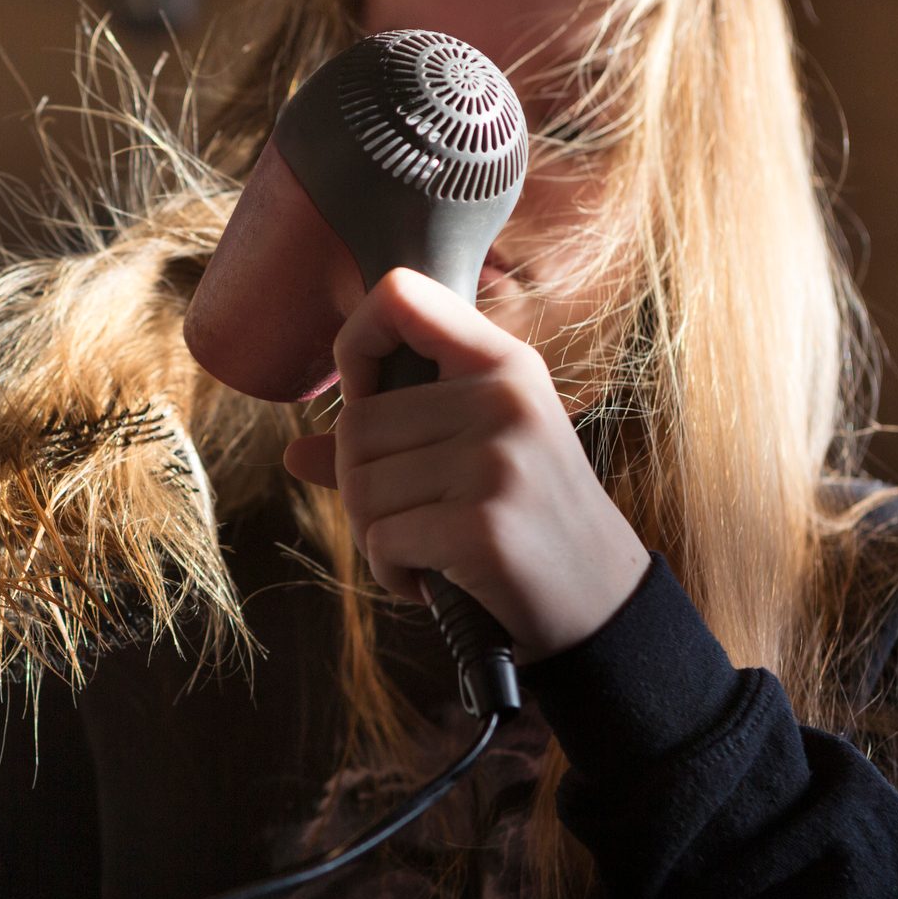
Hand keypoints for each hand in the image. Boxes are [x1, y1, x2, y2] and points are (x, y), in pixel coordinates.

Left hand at [282, 268, 648, 660]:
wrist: (602, 602)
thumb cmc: (527, 521)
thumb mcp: (475, 458)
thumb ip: (389, 445)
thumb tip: (294, 453)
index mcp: (503, 364)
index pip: (401, 296)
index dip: (357, 345)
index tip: (365, 398)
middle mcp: (502, 400)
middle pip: (355, 424)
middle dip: (364, 489)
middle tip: (415, 519)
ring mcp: (496, 462)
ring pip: (359, 488)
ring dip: (378, 537)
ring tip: (433, 550)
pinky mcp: (482, 527)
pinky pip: (381, 541)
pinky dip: (393, 573)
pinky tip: (439, 581)